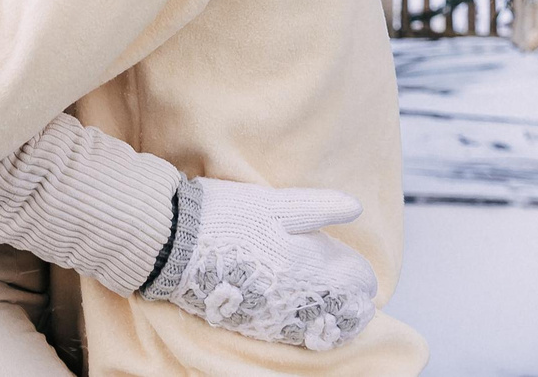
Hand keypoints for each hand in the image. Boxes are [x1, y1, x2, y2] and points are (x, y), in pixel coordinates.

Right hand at [141, 177, 377, 349]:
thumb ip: (318, 206)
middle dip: (355, 301)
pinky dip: (309, 329)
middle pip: (344, 308)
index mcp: (306, 262)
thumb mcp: (272, 202)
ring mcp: (276, 314)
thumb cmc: (225, 216)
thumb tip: (356, 207)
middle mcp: (296, 295)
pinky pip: (295, 336)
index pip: (355, 278)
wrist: (175, 245)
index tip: (360, 270)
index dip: (362, 273)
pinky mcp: (256, 324)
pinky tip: (310, 322)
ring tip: (344, 313)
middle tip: (360, 295)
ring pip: (322, 327)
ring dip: (336, 319)